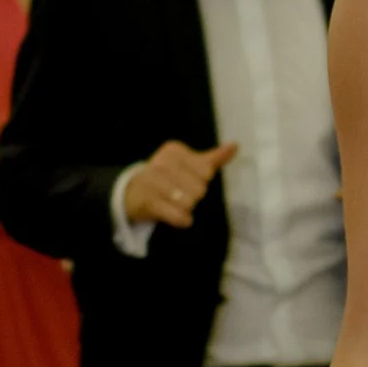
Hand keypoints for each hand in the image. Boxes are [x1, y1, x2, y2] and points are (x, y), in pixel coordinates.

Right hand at [123, 140, 237, 229]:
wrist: (132, 193)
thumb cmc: (166, 178)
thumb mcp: (188, 164)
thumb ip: (212, 158)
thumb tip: (235, 146)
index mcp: (174, 151)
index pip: (206, 171)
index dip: (201, 181)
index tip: (186, 180)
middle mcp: (162, 163)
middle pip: (199, 188)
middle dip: (193, 197)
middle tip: (179, 195)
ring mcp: (153, 182)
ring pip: (189, 202)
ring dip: (186, 209)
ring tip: (175, 204)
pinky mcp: (148, 202)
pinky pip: (178, 216)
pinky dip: (182, 220)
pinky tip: (178, 217)